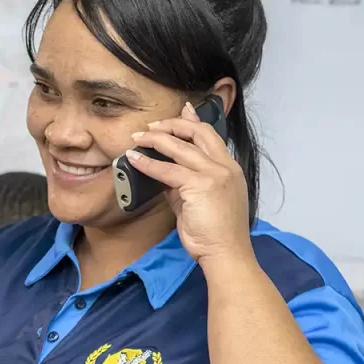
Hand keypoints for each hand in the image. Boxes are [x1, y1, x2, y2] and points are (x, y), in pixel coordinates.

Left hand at [126, 101, 253, 266]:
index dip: (194, 121)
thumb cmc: (214, 234)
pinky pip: (168, 169)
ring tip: (137, 137)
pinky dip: (148, 163)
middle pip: (198, 133)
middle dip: (172, 124)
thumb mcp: (199, 202)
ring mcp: (215, 175)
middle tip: (150, 125)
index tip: (183, 110)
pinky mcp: (201, 186)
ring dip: (155, 139)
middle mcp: (225, 167)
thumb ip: (184, 185)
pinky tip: (134, 159)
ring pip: (181, 147)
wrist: (226, 253)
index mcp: (229, 169)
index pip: (211, 136)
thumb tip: (163, 174)